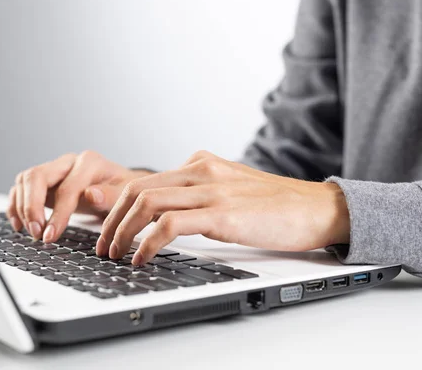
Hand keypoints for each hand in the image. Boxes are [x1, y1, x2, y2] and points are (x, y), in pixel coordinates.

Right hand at [6, 151, 153, 241]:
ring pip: (25, 180)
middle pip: (37, 177)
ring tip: (31, 232)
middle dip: (32, 207)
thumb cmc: (124, 191)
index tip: (50, 236)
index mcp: (89, 162)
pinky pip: (21, 188)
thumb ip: (110, 196)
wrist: (121, 186)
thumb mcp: (126, 195)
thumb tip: (91, 194)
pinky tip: (20, 224)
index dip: (57, 214)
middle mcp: (68, 162)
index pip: (67, 188)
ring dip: (22, 207)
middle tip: (36, 233)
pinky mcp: (44, 180)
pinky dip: (16, 205)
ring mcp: (54, 169)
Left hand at [96, 151, 349, 264]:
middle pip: (137, 188)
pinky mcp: (223, 214)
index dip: (118, 206)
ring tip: (116, 255)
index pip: (145, 180)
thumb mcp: (231, 189)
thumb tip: (171, 213)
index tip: (109, 229)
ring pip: (147, 202)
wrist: (317, 208)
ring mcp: (212, 190)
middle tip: (104, 246)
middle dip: (112, 220)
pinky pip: (170, 225)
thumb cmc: (278, 205)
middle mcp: (202, 170)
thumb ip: (201, 193)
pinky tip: (143, 258)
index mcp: (202, 164)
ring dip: (123, 232)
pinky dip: (147, 243)